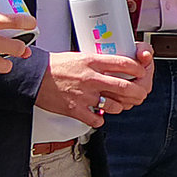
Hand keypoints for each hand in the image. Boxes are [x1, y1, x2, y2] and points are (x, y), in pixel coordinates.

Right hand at [35, 48, 154, 126]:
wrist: (34, 76)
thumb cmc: (56, 66)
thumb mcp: (80, 57)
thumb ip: (98, 63)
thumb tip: (117, 67)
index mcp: (92, 62)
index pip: (124, 63)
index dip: (138, 69)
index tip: (142, 73)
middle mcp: (91, 78)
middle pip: (125, 87)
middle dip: (138, 93)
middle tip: (140, 95)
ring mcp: (84, 95)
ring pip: (114, 106)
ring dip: (119, 107)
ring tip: (118, 105)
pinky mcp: (75, 109)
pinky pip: (96, 120)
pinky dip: (100, 120)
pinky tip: (99, 116)